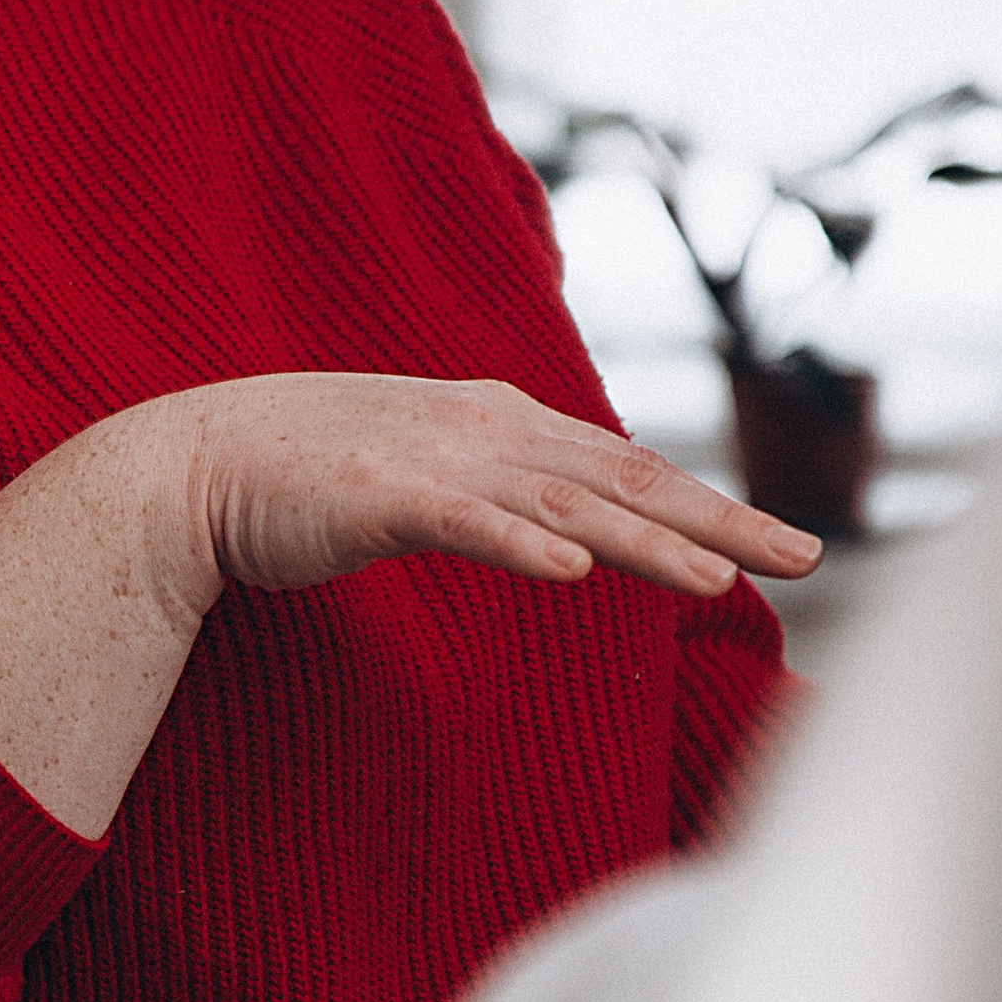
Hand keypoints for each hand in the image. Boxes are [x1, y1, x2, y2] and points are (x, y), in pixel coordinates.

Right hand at [176, 373, 817, 614]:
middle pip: (623, 478)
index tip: (786, 545)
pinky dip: (521, 545)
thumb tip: (576, 530)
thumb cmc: (308, 481)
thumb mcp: (430, 474)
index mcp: (501, 422)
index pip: (629, 467)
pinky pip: (464, 523)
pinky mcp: (377, 497)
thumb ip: (504, 491)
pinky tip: (573, 573)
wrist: (193, 462)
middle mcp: (484, 429)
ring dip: (644, 542)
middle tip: (808, 558)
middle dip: (721, 518)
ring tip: (720, 579)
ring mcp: (433, 460)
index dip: (713, 503)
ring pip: (563, 504)